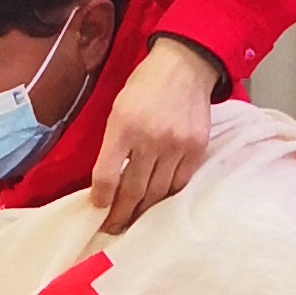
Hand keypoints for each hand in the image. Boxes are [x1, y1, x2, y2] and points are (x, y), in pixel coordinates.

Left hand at [91, 34, 217, 232]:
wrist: (184, 66)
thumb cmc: (145, 86)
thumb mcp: (118, 109)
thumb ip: (113, 144)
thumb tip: (108, 182)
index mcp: (124, 125)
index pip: (108, 174)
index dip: (101, 198)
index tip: (98, 209)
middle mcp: (151, 138)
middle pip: (133, 189)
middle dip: (121, 214)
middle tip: (113, 228)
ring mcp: (177, 145)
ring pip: (158, 192)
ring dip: (144, 211)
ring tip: (134, 222)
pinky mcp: (197, 149)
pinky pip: (180, 183)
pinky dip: (167, 196)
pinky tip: (158, 203)